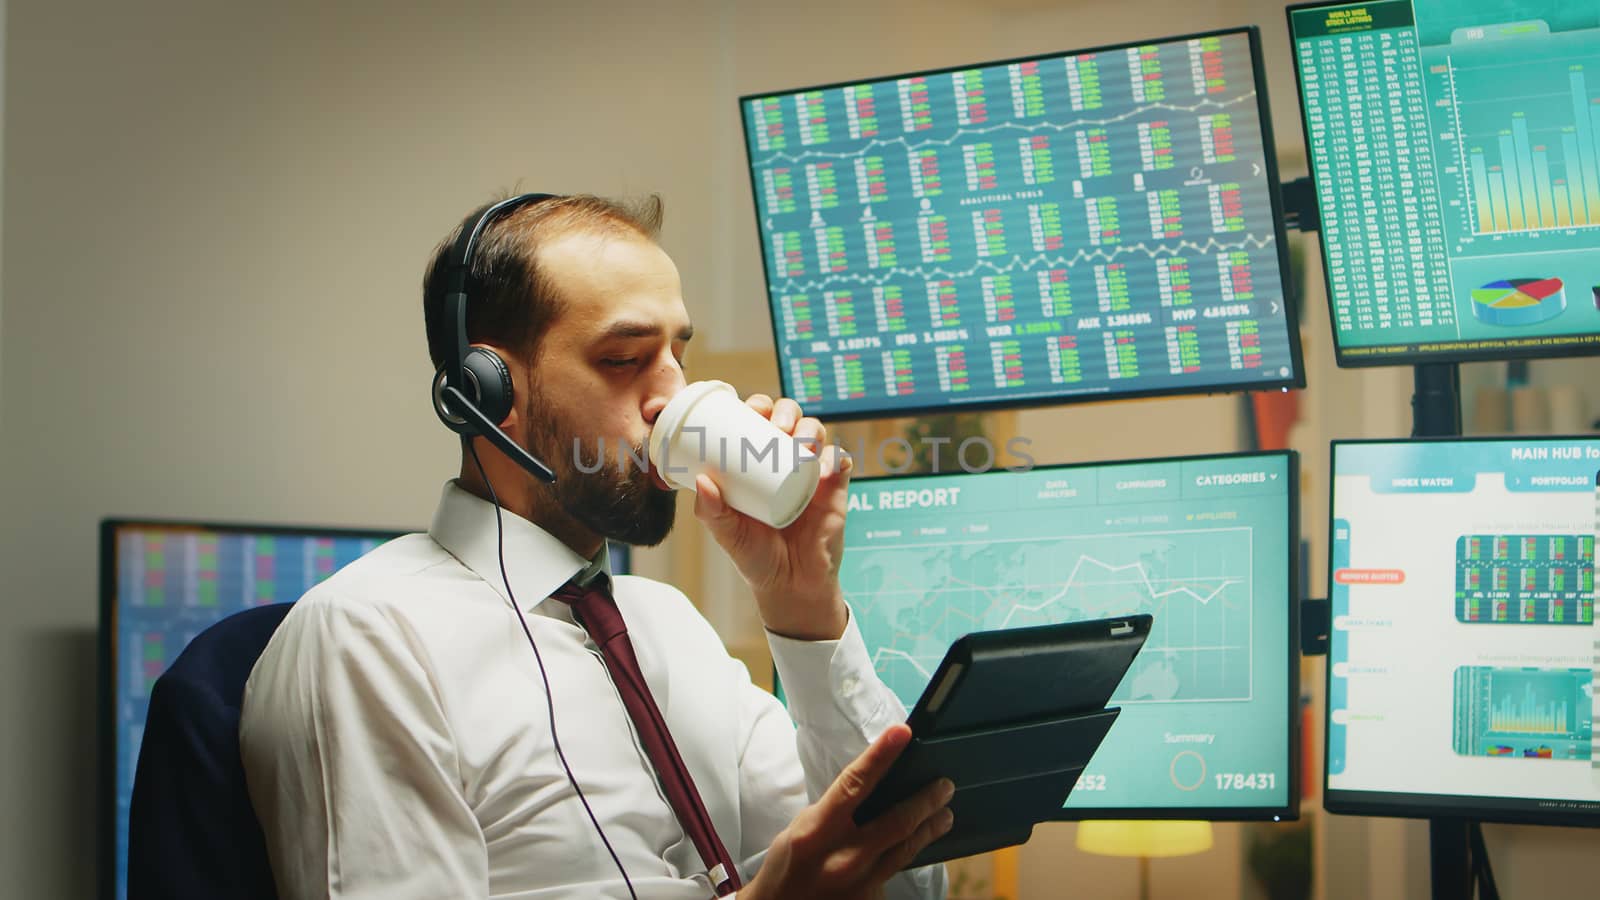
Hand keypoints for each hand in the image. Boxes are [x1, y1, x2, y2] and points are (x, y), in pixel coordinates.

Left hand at [693, 395, 852, 640]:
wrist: (790, 586)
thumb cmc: (756, 556)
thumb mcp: (728, 534)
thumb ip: (712, 512)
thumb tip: (701, 479)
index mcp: (758, 463)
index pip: (759, 422)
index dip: (757, 406)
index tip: (749, 408)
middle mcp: (786, 461)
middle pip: (791, 419)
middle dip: (786, 411)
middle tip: (777, 425)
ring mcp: (813, 473)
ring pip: (817, 434)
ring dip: (811, 429)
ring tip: (800, 443)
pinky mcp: (836, 489)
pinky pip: (842, 462)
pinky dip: (836, 458)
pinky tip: (826, 466)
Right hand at [738, 724, 953, 899]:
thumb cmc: (788, 866)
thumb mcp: (802, 829)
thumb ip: (834, 810)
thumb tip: (871, 784)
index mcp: (816, 832)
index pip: (854, 785)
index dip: (880, 756)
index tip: (902, 733)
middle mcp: (840, 858)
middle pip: (897, 822)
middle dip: (927, 799)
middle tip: (944, 785)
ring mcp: (858, 883)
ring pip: (907, 849)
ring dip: (930, 828)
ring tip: (945, 814)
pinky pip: (896, 871)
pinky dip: (908, 854)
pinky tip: (918, 844)